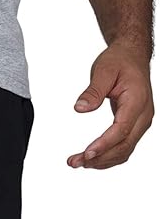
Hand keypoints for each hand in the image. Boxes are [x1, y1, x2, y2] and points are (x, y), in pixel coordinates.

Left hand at [67, 43, 153, 169]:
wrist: (132, 57)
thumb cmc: (120, 61)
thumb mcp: (104, 69)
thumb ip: (93, 90)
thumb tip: (80, 108)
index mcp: (137, 100)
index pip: (122, 129)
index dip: (104, 144)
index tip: (87, 153)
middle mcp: (143, 115)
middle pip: (124, 146)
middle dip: (99, 158)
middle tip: (75, 162)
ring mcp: (141, 122)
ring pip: (124, 151)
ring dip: (102, 161)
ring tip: (78, 162)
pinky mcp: (135, 126)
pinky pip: (123, 148)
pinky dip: (107, 157)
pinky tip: (91, 159)